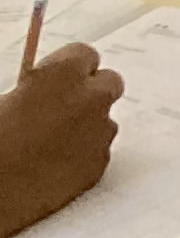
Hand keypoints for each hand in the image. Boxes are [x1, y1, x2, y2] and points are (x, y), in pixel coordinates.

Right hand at [0, 46, 123, 237]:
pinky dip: (85, 149)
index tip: (61, 74)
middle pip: (111, 82)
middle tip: (68, 101)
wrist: (1, 183)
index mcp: (62, 75)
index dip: (72, 65)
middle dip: (92, 88)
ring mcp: (100, 134)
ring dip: (88, 122)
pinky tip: (57, 159)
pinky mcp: (101, 163)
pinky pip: (99, 148)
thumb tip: (46, 84)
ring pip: (105, 119)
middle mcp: (91, 101)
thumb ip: (38, 84)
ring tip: (54, 137)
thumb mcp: (8, 96)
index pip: (86, 54)